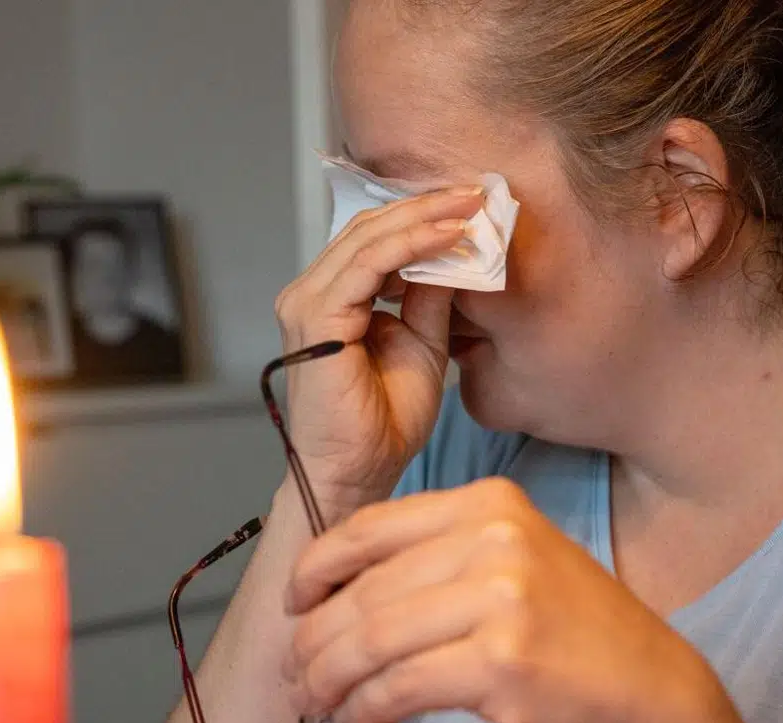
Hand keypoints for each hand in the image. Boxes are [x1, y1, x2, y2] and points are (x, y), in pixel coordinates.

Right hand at [272, 187, 485, 517]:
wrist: (357, 472)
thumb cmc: (383, 423)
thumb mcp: (423, 345)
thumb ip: (431, 298)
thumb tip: (456, 252)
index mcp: (331, 300)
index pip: (373, 240)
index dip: (421, 217)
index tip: (470, 204)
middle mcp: (310, 294)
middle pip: (368, 228)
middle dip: (425, 206)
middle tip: (475, 191)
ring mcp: (307, 302)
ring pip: (368, 238)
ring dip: (423, 218)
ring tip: (470, 206)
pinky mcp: (316, 317)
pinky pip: (368, 265)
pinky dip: (412, 245)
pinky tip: (449, 237)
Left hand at [282, 478, 767, 722]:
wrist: (657, 696)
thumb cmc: (579, 638)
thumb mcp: (516, 565)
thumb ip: (440, 559)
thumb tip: (341, 587)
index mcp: (491, 505)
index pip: (371, 528)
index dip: (316, 568)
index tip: (294, 601)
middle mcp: (495, 539)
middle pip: (365, 589)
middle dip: (314, 638)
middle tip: (295, 671)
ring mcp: (500, 598)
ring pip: (372, 639)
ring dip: (329, 677)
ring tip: (315, 700)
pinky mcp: (500, 662)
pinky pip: (399, 685)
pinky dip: (364, 706)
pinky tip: (355, 718)